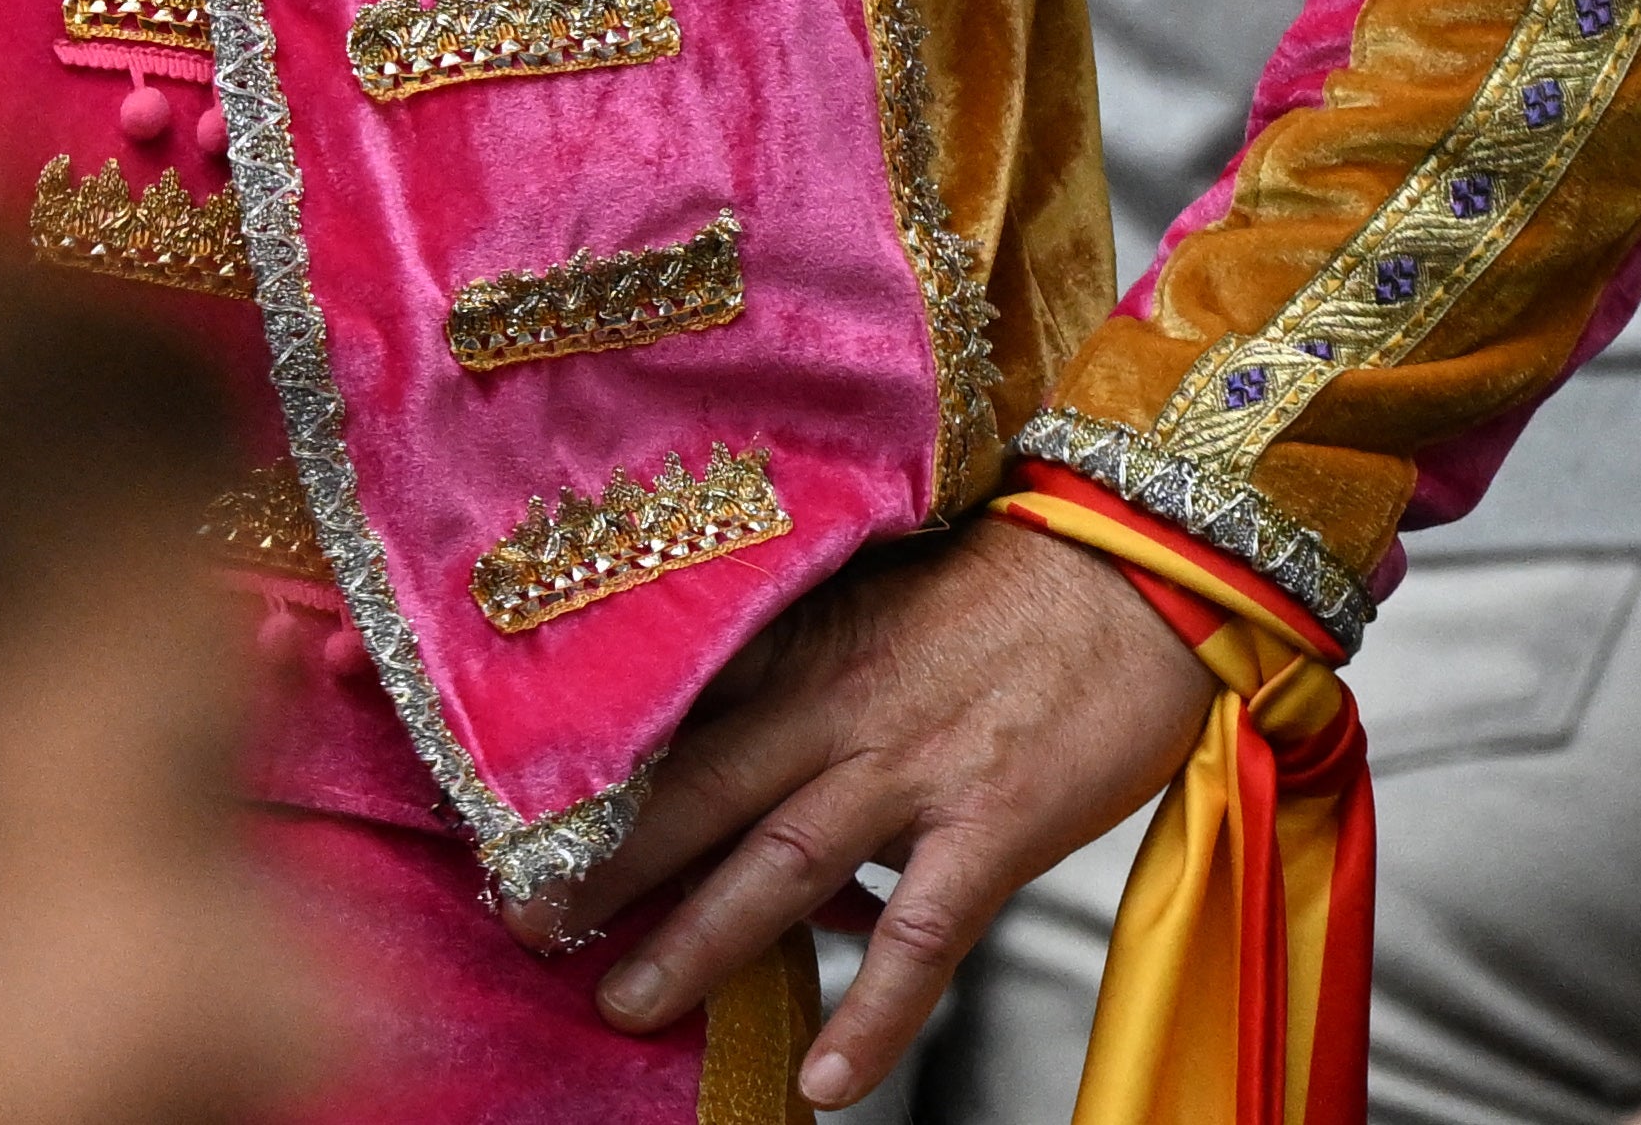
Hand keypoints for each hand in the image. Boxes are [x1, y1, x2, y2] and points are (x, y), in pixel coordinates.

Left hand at [533, 518, 1208, 1109]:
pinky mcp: (993, 823)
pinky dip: (872, 1015)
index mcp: (800, 647)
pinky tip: (828, 1082)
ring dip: (696, 943)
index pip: (670, 715)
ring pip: (776, 865)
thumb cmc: (1009, 585)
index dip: (585, 774)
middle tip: (521, 922)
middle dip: (601, 867)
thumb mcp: (870, 601)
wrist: (1136, 566)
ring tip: (627, 1007)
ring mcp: (911, 768)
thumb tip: (715, 710)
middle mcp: (835, 706)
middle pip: (692, 793)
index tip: (504, 818)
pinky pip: (920, 936)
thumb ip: (792, 660)